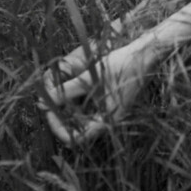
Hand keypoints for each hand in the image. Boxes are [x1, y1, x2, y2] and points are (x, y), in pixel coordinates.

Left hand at [40, 38, 156, 144]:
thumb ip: (67, 90)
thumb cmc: (124, 64)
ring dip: (69, 104)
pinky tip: (74, 82)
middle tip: (51, 96)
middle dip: (62, 113)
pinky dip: (79, 97)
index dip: (58, 126)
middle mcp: (109, 119)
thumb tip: (42, 102)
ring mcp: (110, 110)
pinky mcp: (111, 100)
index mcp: (108, 121)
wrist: (148, 51)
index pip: (75, 138)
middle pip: (77, 128)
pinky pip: (89, 106)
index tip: (49, 109)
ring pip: (82, 116)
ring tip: (61, 87)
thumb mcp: (93, 77)